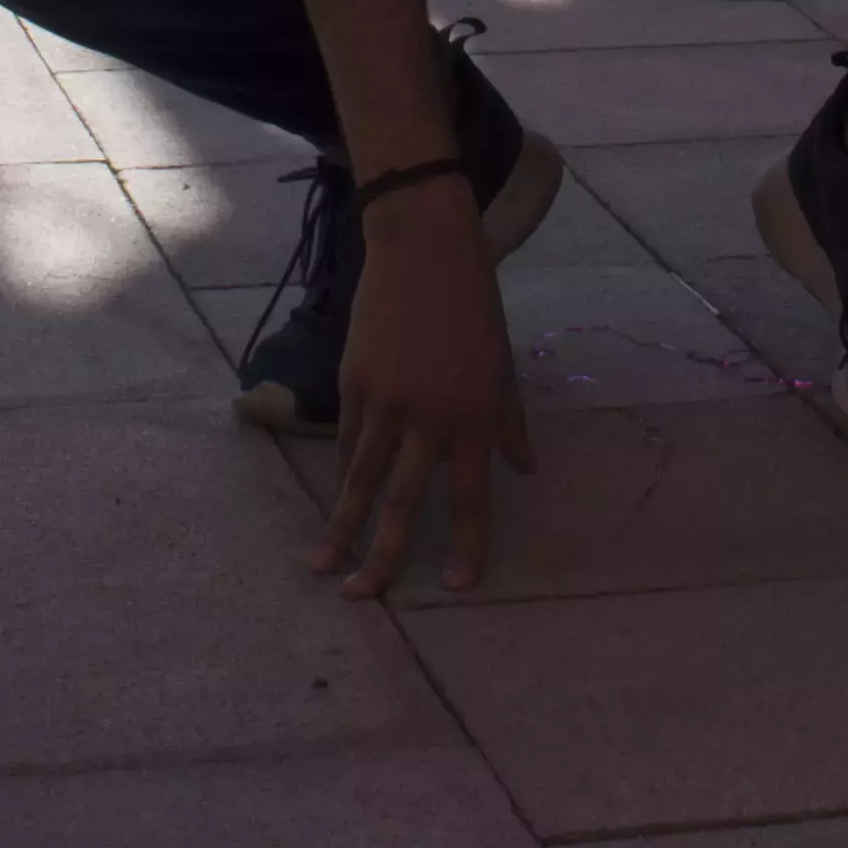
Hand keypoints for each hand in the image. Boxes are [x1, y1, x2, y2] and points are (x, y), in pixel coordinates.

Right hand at [313, 196, 532, 598]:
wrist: (423, 250)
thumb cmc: (473, 306)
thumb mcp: (502, 364)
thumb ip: (508, 422)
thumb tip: (524, 469)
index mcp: (475, 415)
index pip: (473, 496)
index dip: (468, 545)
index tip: (458, 588)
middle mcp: (430, 417)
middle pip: (405, 501)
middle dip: (383, 554)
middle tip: (362, 596)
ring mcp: (387, 401)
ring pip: (362, 478)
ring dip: (341, 525)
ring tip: (322, 565)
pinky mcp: (354, 383)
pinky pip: (349, 440)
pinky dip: (344, 472)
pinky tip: (334, 501)